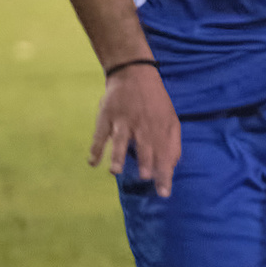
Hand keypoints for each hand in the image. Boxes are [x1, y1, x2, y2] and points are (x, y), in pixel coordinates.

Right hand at [91, 64, 181, 196]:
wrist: (134, 73)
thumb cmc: (155, 102)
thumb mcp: (171, 119)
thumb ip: (173, 144)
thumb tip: (173, 168)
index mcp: (161, 127)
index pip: (165, 154)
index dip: (164, 174)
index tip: (163, 193)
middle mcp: (143, 124)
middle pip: (145, 145)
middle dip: (145, 161)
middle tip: (144, 177)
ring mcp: (123, 120)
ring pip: (120, 139)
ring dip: (118, 155)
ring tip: (115, 171)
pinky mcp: (107, 115)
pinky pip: (100, 133)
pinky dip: (95, 148)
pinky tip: (92, 162)